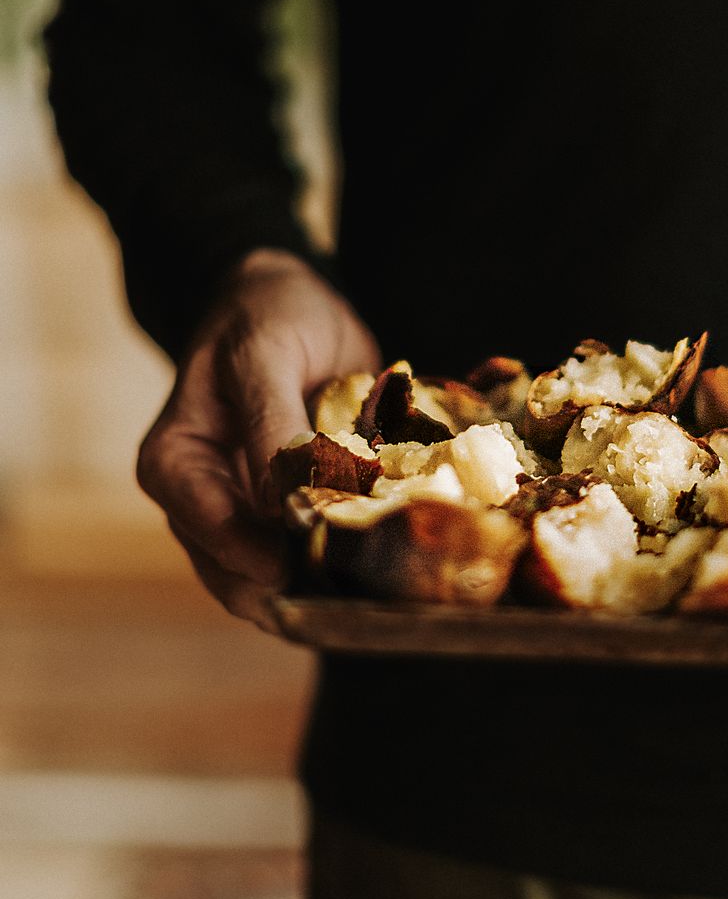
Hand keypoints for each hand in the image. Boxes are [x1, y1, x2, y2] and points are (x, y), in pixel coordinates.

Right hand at [137, 248, 380, 631]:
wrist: (289, 301)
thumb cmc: (266, 316)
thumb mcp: (264, 353)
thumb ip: (271, 423)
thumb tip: (286, 500)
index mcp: (175, 462)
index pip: (211, 526)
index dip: (260, 553)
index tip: (313, 562)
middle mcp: (202, 501)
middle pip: (238, 572)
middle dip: (294, 591)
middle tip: (355, 597)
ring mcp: (246, 515)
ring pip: (276, 581)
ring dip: (322, 590)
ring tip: (374, 594)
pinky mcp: (289, 515)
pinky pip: (310, 557)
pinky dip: (341, 568)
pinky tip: (382, 574)